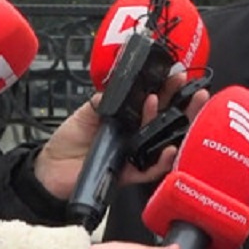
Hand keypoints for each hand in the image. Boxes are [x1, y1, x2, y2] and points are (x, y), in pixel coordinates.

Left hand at [35, 71, 209, 199]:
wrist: (51, 170)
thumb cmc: (69, 140)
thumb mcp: (86, 111)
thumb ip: (104, 100)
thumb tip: (120, 86)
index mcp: (128, 116)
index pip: (154, 99)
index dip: (167, 88)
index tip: (178, 75)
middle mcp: (136, 133)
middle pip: (167, 118)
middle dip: (185, 104)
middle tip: (197, 90)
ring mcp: (136, 153)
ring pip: (165, 141)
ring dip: (178, 126)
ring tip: (183, 108)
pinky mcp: (130, 173)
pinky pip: (152, 169)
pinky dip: (163, 161)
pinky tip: (169, 148)